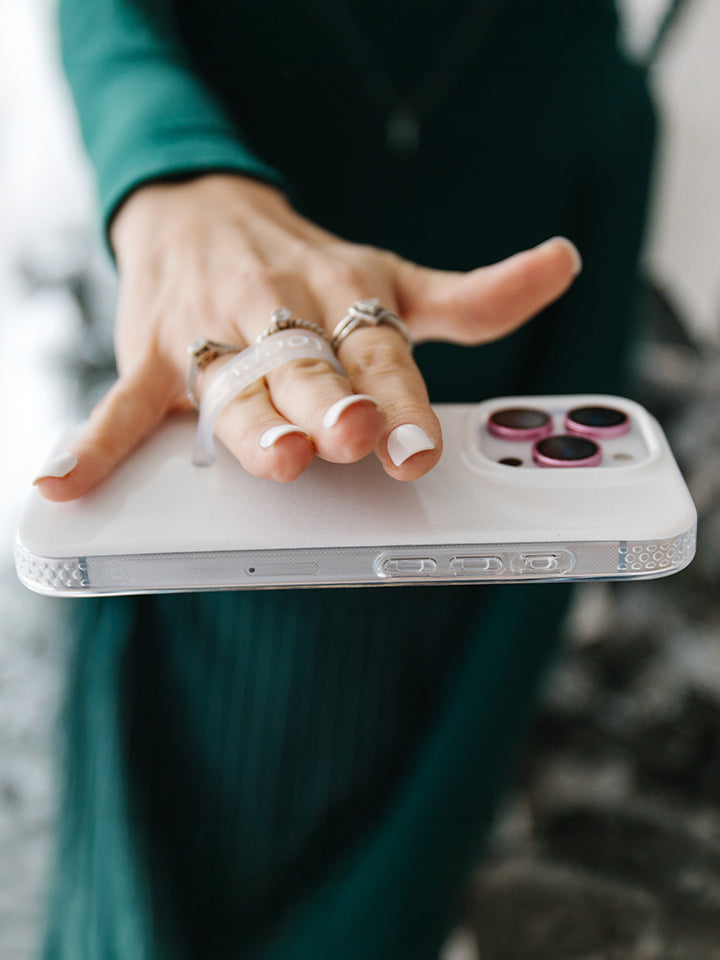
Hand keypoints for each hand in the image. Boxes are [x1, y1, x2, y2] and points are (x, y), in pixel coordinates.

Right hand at [34, 174, 580, 500]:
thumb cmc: (308, 268)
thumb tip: (562, 264)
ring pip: (230, 388)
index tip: (416, 448)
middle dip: (330, 406)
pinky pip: (120, 404)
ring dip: (249, 423)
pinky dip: (92, 444)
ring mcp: (212, 337)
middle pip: (308, 369)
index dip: (401, 401)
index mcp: (342, 300)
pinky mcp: (154, 355)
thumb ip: (472, 299)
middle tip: (353, 437)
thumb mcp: (393, 279)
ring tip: (271, 458)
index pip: (378, 354)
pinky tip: (62, 483)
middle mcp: (280, 315)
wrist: (204, 213)